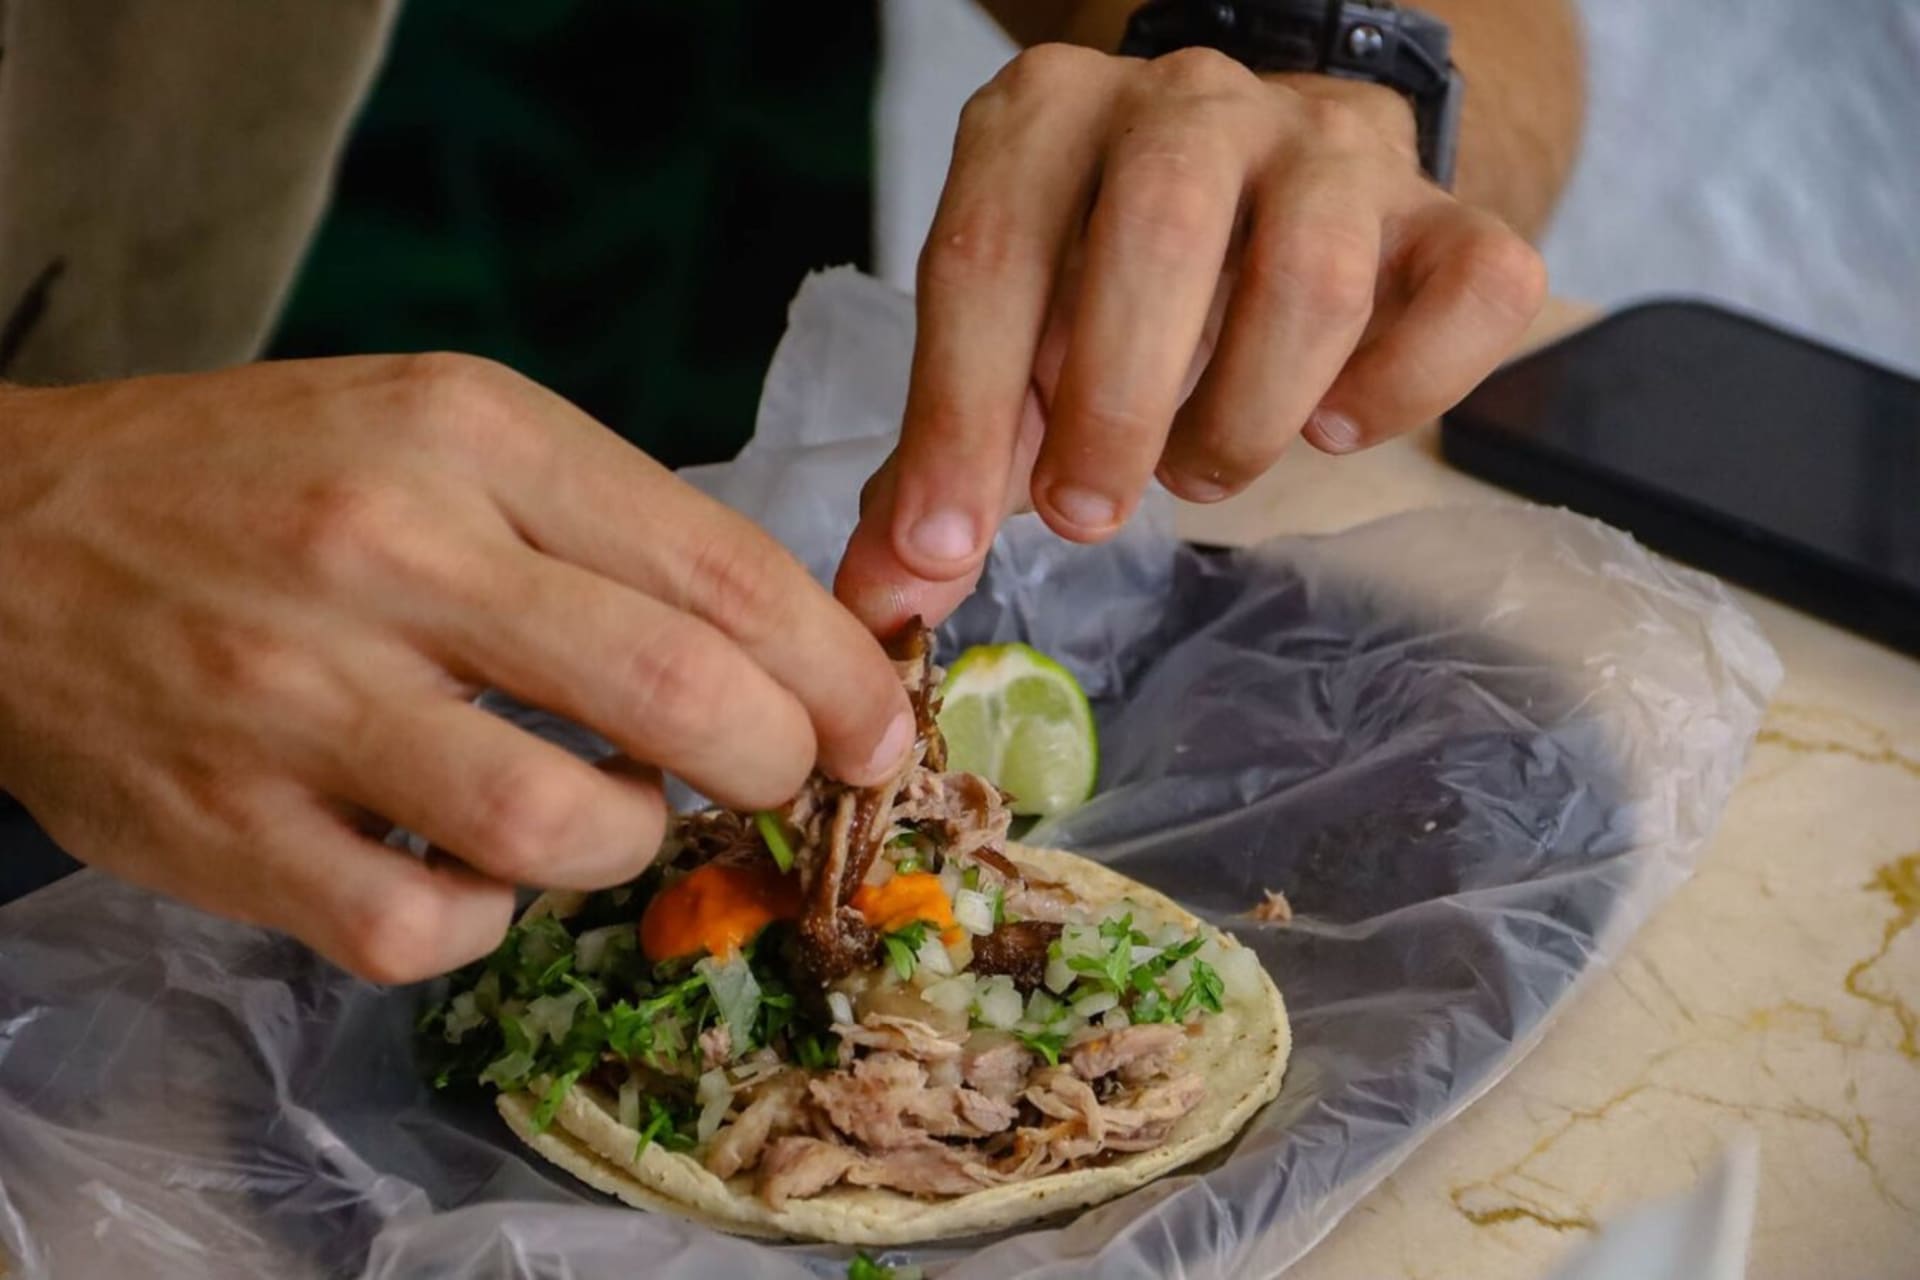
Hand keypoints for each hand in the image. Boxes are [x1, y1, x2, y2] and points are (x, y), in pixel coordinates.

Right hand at [0, 356, 912, 981]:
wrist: (5, 534)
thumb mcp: (440, 429)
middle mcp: (389, 553)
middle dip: (777, 759)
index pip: (719, 566)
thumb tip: (782, 645)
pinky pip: (427, 929)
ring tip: (610, 809)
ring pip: (562, 828)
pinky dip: (488, 917)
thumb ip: (605, 524)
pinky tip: (472, 864)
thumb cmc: (261, 479)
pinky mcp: (227, 829)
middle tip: (779, 776)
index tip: (877, 723)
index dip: (835, 667)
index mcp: (468, 433)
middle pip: (678, 691)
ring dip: (631, 842)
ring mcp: (298, 697)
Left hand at [837, 46, 1546, 630]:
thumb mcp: (1008, 352)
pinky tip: (1338, 428)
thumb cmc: (1108, 289)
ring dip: (1244, 415)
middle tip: (1087, 513)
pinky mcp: (1446, 211)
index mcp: (1050, 117)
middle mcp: (1191, 99)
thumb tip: (882, 600)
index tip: (944, 546)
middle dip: (1114, 403)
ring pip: (1315, 275)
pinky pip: (1472, 289)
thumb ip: (943, 462)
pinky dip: (1404, 389)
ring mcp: (1332, 144)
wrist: (1266, 183)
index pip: (990, 254)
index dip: (959, 416)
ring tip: (1198, 471)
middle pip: (1161, 229)